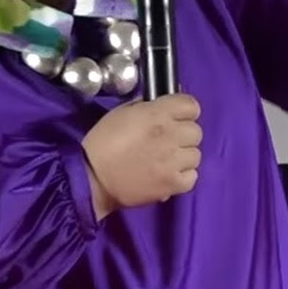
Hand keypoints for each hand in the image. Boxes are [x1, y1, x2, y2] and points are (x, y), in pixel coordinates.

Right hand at [82, 94, 203, 217]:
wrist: (91, 179)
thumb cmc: (103, 143)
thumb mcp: (122, 113)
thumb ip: (147, 108)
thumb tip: (165, 107)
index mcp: (158, 114)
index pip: (191, 105)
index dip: (185, 111)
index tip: (176, 118)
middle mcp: (171, 135)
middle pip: (196, 131)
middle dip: (184, 135)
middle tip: (167, 142)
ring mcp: (175, 161)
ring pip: (196, 154)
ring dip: (184, 157)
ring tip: (166, 161)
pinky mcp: (174, 183)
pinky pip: (192, 177)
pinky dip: (183, 177)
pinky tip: (168, 175)